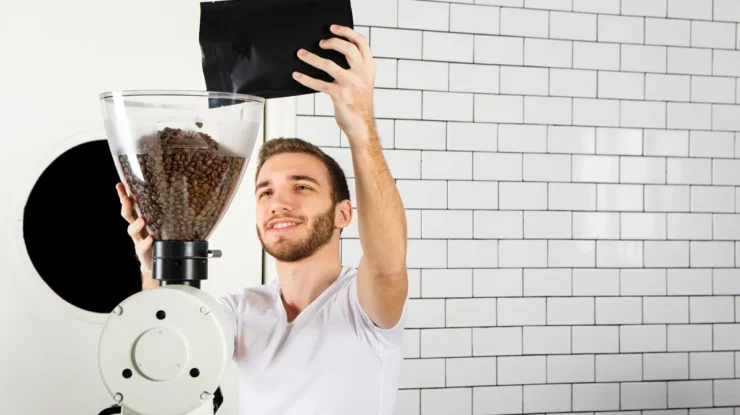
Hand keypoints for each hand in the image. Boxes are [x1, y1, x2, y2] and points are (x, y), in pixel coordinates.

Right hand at [116, 183, 156, 288]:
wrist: (155, 263)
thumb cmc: (159, 240)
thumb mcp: (161, 225)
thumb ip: (166, 214)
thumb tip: (180, 196)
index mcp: (140, 219)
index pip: (131, 205)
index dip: (124, 195)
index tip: (120, 185)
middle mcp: (138, 229)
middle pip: (128, 215)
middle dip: (126, 206)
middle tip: (127, 199)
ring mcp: (139, 240)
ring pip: (132, 231)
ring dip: (136, 224)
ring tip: (142, 219)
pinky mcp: (143, 252)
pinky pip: (143, 246)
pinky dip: (146, 242)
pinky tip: (151, 238)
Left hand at [293, 24, 375, 141]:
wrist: (361, 127)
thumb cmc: (359, 105)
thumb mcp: (363, 82)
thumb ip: (355, 68)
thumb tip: (334, 54)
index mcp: (369, 68)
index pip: (362, 43)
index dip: (347, 32)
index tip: (334, 28)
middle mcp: (362, 74)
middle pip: (347, 48)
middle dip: (331, 42)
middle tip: (320, 42)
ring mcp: (351, 84)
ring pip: (329, 64)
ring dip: (312, 58)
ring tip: (301, 54)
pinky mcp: (339, 95)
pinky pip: (319, 83)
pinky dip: (306, 78)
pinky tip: (297, 75)